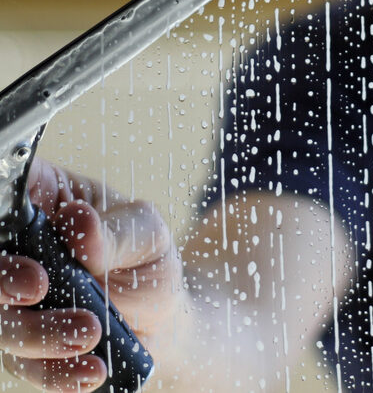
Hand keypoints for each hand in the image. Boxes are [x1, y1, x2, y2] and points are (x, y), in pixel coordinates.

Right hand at [0, 156, 184, 391]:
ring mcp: (18, 300)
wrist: (164, 317)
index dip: (5, 208)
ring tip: (90, 330)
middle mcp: (22, 248)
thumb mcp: (147, 234)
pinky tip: (90, 371)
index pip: (11, 192)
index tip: (24, 232)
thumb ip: (115, 231)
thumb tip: (79, 221)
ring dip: (39, 332)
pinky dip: (55, 372)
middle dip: (2, 279)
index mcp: (45, 200)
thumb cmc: (149, 258)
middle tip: (37, 287)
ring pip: (2, 320)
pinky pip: (25, 365)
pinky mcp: (27, 347)